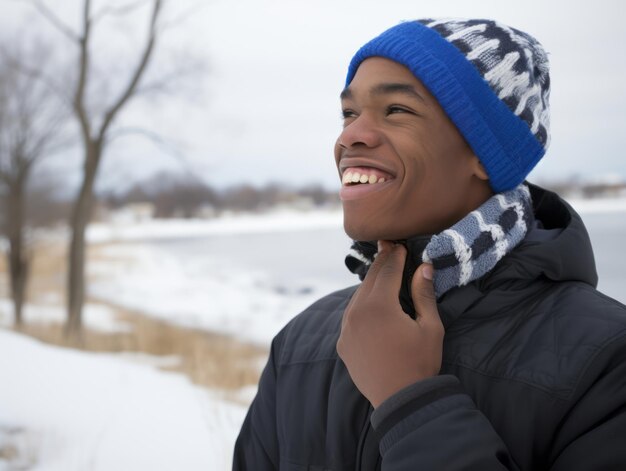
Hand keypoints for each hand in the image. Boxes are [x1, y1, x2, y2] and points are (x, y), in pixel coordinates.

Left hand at [336, 240, 443, 407]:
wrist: (401, 401)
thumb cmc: (420, 363)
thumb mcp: (430, 327)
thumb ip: (424, 294)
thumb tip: (424, 267)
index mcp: (378, 306)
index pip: (387, 272)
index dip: (395, 256)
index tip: (400, 244)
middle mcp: (356, 313)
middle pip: (369, 280)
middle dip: (381, 263)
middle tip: (388, 247)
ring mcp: (346, 329)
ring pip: (357, 297)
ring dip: (370, 283)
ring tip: (381, 272)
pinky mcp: (342, 344)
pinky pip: (351, 316)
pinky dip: (361, 304)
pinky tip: (369, 302)